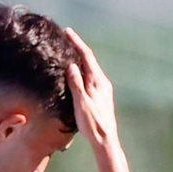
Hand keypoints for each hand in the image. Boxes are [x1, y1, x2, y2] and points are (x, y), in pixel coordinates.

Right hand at [64, 28, 118, 149]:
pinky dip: (82, 70)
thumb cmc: (92, 123)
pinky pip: (90, 77)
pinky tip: (76, 73)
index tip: (67, 31)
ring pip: (90, 69)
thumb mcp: (81, 103)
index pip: (86, 56)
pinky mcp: (100, 96)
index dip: (76, 42)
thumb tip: (72, 64)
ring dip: (80, 59)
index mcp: (98, 81)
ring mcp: (103, 89)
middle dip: (78, 48)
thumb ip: (76, 83)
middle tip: (66, 38)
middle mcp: (102, 82)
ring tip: (69, 52)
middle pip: (89, 60)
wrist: (105, 140)